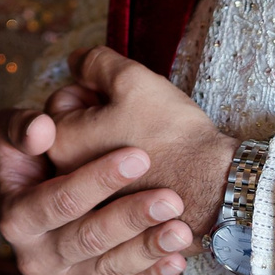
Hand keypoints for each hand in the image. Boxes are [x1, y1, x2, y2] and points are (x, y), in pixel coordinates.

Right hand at [0, 102, 196, 274]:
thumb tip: (41, 129)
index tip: (140, 157)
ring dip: (147, 250)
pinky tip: (176, 259)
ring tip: (181, 230)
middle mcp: (33, 259)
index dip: (99, 179)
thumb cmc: (30, 160)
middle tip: (171, 199)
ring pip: (107, 270)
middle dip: (132, 218)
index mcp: (15, 220)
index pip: (60, 202)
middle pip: (88, 239)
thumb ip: (19, 127)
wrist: (36, 200)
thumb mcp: (11, 136)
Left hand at [39, 49, 237, 219]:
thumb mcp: (131, 79)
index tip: (123, 97)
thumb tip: (74, 60)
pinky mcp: (115, 214)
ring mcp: (90, 201)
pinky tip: (153, 162)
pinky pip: (111, 178)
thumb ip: (94, 62)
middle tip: (136, 114)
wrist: (212, 186)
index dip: (94, 87)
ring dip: (115, 137)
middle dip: (101, 113)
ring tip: (147, 136)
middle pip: (75, 126)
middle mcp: (67, 178)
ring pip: (94, 150)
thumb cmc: (171, 132)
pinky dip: (127, 166)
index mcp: (62, 144)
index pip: (62, 99)